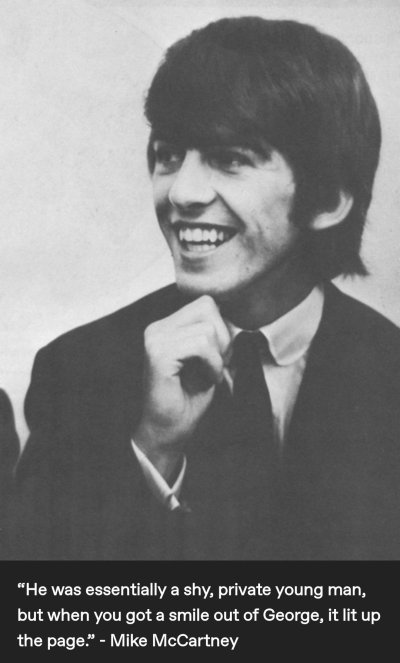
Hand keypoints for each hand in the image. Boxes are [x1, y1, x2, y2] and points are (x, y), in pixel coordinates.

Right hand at [134, 295, 230, 480]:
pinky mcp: (159, 354)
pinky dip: (213, 364)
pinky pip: (201, 345)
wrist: (169, 430)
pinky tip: (206, 380)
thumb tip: (235, 318)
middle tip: (214, 366)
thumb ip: (216, 334)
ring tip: (208, 375)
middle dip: (221, 338)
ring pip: (207, 328)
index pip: (206, 303)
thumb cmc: (190, 397)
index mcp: (166, 325)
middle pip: (208, 307)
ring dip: (217, 356)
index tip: (216, 357)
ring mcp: (155, 339)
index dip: (221, 329)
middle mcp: (157, 328)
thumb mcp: (209, 358)